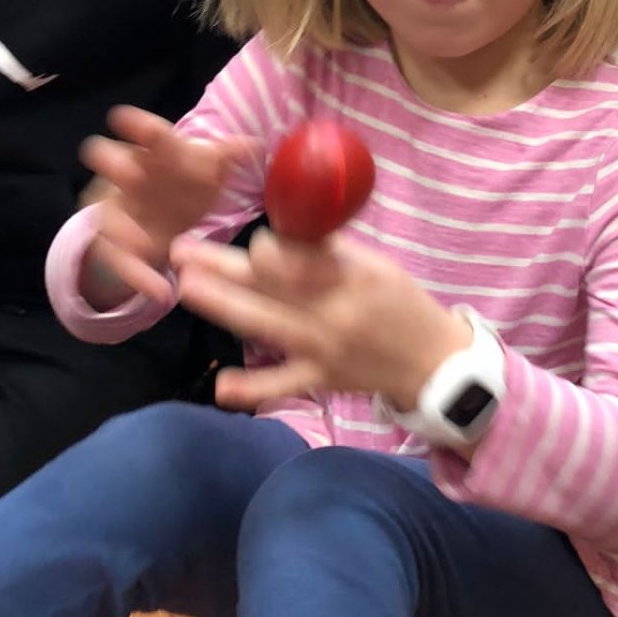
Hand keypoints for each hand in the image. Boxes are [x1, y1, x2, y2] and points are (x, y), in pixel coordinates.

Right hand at [79, 104, 253, 304]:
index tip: (125, 118)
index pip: (147, 133)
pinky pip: (119, 259)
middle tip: (131, 174)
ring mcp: (114, 205)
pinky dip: (139, 276)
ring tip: (144, 246)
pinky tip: (159, 291)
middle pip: (108, 159)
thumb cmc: (185, 182)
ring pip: (107, 214)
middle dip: (115, 164)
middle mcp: (126, 172)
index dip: (137, 125)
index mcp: (154, 151)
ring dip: (124, 229)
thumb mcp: (208, 171)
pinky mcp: (111, 240)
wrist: (162, 215)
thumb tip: (253, 144)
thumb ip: (224, 158)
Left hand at [171, 227, 471, 411]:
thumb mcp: (378, 267)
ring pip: (267, 324)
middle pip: (272, 284)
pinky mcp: (322, 380)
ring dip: (223, 305)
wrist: (435, 364)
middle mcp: (337, 310)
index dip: (270, 247)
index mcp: (355, 275)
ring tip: (187, 287)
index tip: (253, 241)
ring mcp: (326, 347)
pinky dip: (252, 388)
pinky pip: (283, 384)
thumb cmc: (403, 306)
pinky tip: (221, 385)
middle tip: (182, 251)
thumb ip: (332, 252)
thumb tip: (283, 228)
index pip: (304, 254)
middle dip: (223, 265)